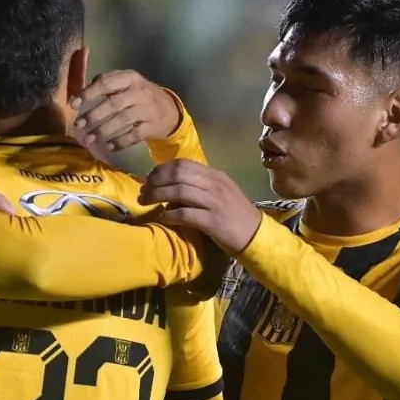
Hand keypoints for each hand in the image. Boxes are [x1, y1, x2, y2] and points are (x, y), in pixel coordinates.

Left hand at [69, 71, 181, 151]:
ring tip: (89, 139)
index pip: (107, 83)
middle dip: (93, 115)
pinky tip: (109, 146)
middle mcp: (139, 92)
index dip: (88, 93)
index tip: (73, 105)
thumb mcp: (127, 83)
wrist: (170, 110)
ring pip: (122, 120)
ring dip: (103, 130)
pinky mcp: (152, 126)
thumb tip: (83, 89)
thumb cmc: (139, 95)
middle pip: (113, 103)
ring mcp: (147, 110)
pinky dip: (120, 142)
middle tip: (78, 125)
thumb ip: (107, 82)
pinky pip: (134, 136)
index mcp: (130, 78)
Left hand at [139, 159, 261, 253]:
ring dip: (156, 196)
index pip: (182, 164)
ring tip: (145, 202)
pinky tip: (162, 218)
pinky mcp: (212, 221)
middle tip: (143, 191)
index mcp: (215, 175)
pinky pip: (184, 214)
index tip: (149, 179)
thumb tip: (169, 187)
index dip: (161, 169)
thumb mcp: (219, 193)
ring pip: (178, 191)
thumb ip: (198, 186)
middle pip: (177, 174)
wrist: (255, 235)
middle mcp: (214, 184)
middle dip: (155, 181)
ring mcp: (214, 202)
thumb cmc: (234, 215)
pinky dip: (169, 215)